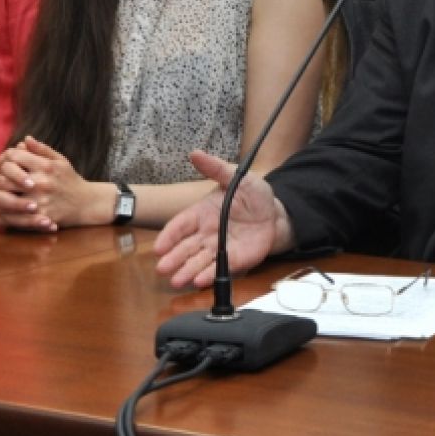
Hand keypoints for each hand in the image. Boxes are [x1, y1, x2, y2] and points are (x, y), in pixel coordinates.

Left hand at [0, 137, 106, 230]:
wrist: (87, 203)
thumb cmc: (70, 180)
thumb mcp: (60, 161)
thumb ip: (42, 150)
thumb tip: (25, 139)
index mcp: (46, 167)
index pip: (15, 157)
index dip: (4, 158)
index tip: (1, 164)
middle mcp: (41, 183)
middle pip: (6, 179)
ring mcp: (40, 201)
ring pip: (6, 200)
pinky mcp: (40, 217)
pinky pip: (14, 219)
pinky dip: (1, 218)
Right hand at [154, 151, 290, 288]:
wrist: (276, 214)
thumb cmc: (253, 196)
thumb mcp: (236, 177)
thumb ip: (216, 168)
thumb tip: (195, 153)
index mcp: (202, 213)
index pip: (180, 225)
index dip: (169, 236)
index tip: (158, 247)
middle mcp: (206, 233)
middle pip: (186, 247)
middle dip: (173, 258)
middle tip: (161, 269)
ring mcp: (219, 248)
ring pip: (198, 261)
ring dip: (186, 271)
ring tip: (176, 281)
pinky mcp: (233, 259)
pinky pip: (219, 268)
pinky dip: (208, 275)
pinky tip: (199, 282)